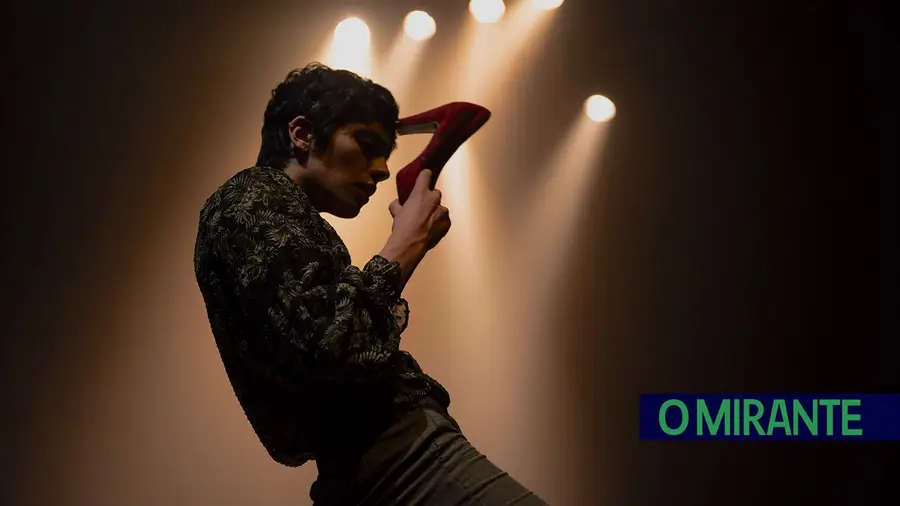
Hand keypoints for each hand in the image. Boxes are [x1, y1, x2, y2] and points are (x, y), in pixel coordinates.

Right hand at [378, 170, 451, 285]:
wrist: (410, 244)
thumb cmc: (403, 227)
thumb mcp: (395, 212)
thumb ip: (397, 204)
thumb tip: (397, 204)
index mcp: (420, 193)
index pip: (426, 175)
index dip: (425, 175)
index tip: (425, 176)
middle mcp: (434, 199)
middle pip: (435, 193)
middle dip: (430, 199)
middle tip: (422, 208)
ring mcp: (442, 211)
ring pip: (440, 208)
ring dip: (435, 212)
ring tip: (425, 223)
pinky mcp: (447, 222)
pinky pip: (444, 220)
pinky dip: (439, 223)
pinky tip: (430, 229)